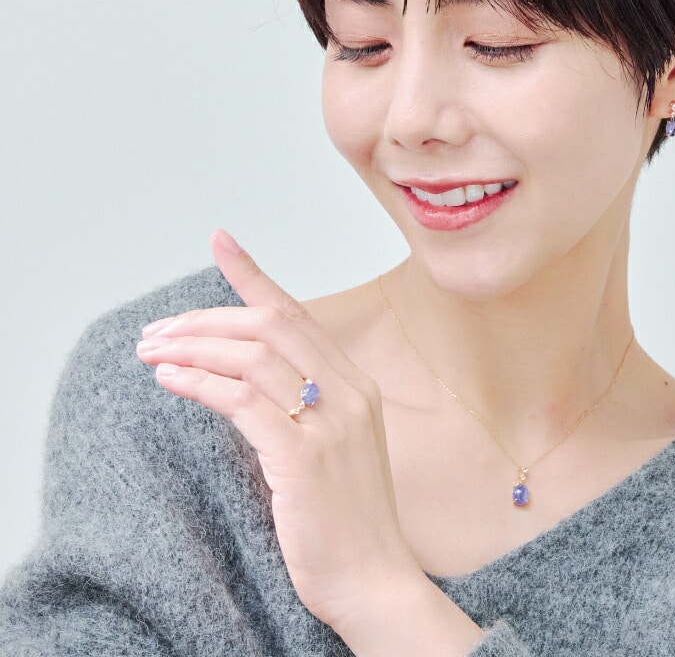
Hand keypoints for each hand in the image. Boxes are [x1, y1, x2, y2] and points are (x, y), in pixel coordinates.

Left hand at [134, 229, 424, 630]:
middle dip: (205, 318)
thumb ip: (298, 406)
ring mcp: (331, 421)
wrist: (375, 579)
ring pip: (252, 356)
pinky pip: (242, 400)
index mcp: (357, 385)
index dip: (254, 275)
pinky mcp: (304, 455)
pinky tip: (171, 381)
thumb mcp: (331, 447)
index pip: (298, 314)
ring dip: (193, 347)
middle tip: (157, 330)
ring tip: (152, 352)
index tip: (221, 242)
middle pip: (269, 326)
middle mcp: (349, 392)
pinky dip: (200, 383)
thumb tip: (236, 377)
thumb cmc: (347, 519)